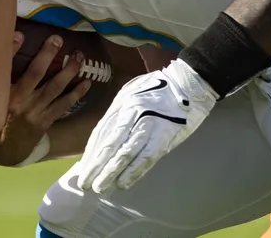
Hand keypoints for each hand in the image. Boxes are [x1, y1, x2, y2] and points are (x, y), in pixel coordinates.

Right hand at [0, 32, 91, 165]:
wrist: (1, 147)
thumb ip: (3, 66)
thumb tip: (17, 35)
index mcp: (11, 94)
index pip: (29, 71)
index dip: (43, 55)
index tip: (54, 38)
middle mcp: (25, 103)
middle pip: (46, 79)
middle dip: (58, 60)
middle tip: (69, 46)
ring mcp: (37, 113)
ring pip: (57, 91)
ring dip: (70, 74)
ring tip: (80, 59)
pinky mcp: (46, 121)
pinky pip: (63, 106)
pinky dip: (76, 94)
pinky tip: (86, 83)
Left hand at [75, 59, 216, 193]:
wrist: (187, 83)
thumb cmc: (158, 87)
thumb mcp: (131, 92)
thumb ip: (119, 113)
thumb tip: (105, 137)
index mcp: (122, 103)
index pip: (102, 132)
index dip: (91, 152)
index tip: (83, 168)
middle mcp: (132, 114)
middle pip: (110, 144)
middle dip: (96, 166)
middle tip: (85, 183)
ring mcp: (148, 125)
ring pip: (125, 153)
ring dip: (111, 173)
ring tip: (100, 188)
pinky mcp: (163, 135)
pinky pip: (146, 157)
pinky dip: (134, 172)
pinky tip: (124, 183)